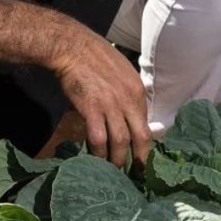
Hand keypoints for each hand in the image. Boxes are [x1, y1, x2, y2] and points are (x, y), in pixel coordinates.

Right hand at [52, 32, 151, 168]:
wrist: (73, 47)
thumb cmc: (96, 56)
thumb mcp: (123, 72)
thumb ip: (128, 94)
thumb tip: (129, 114)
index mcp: (138, 90)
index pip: (146, 123)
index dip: (144, 143)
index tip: (141, 155)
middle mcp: (129, 100)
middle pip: (140, 137)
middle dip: (140, 158)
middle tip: (136, 173)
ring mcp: (111, 105)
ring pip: (120, 142)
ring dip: (117, 160)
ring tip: (114, 171)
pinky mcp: (91, 109)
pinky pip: (98, 139)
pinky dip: (98, 152)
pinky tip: (96, 159)